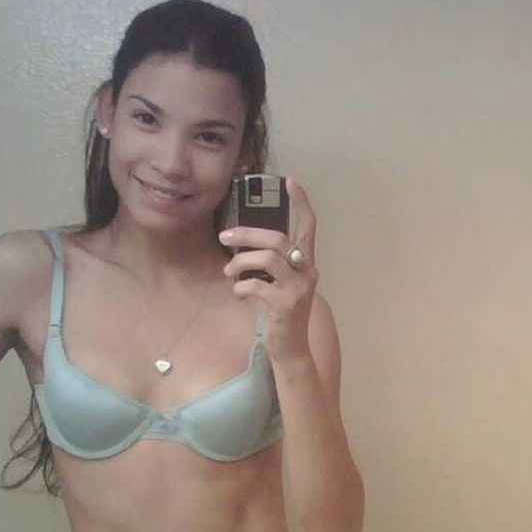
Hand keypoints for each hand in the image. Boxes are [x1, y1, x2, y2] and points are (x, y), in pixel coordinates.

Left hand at [219, 176, 319, 362]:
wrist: (291, 350)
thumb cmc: (281, 315)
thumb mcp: (281, 285)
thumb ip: (271, 265)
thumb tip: (242, 246)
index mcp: (306, 264)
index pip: (308, 227)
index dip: (300, 203)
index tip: (290, 181)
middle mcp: (307, 273)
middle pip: (277, 239)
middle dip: (246, 234)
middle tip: (224, 237)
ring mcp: (297, 289)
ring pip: (266, 259)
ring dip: (240, 263)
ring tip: (228, 273)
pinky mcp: (284, 305)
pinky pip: (255, 286)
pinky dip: (241, 287)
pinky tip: (240, 294)